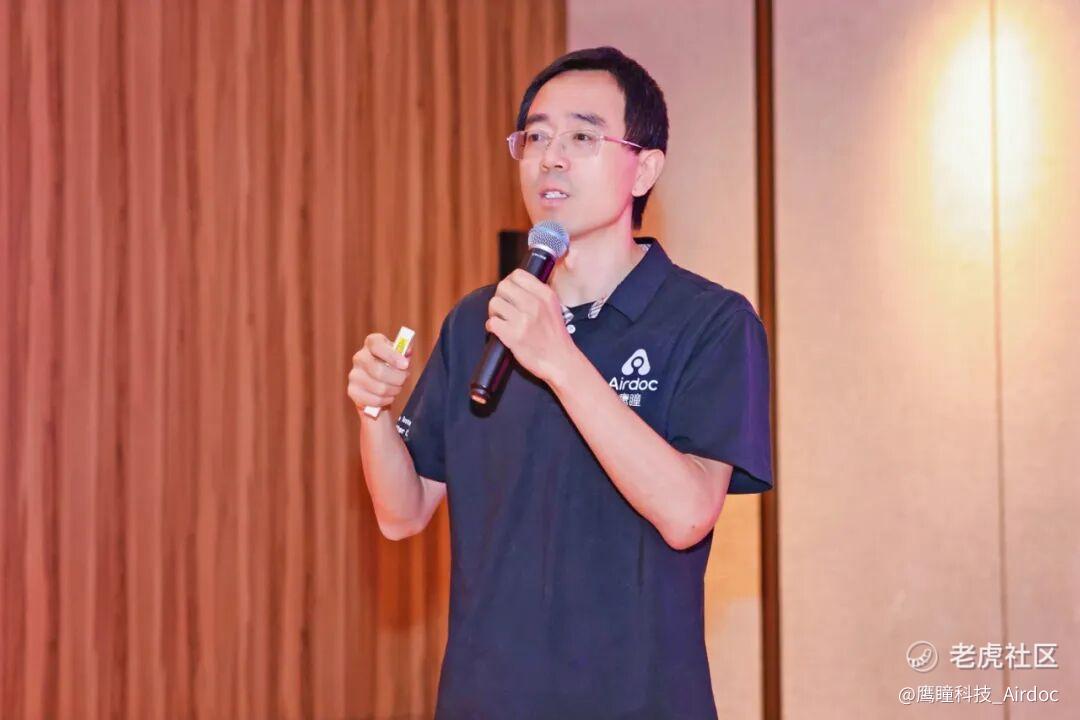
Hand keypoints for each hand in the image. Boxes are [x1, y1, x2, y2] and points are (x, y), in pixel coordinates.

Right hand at [347, 332, 413, 415]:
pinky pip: (374, 400)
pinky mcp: (352, 391)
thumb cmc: (393, 366)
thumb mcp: (401, 356)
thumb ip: (405, 352)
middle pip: (379, 371)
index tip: (405, 365)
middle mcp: (359, 357)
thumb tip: (407, 352)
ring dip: (394, 390)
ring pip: (380, 388)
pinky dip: (386, 401)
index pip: (377, 345)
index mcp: (372, 343)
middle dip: (398, 378)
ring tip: (396, 388)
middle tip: (403, 379)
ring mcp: (354, 374)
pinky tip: (388, 396)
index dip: (392, 355)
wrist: (380, 384)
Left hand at [485, 269, 577, 383]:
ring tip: (501, 321)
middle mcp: (535, 304)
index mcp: (545, 295)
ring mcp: (524, 320)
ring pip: (494, 303)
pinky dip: (491, 327)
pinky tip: (499, 331)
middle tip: (504, 309)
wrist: (560, 361)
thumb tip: (515, 285)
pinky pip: (491, 322)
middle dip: (500, 297)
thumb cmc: (555, 337)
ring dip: (494, 312)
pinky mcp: (513, 336)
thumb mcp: (554, 307)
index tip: (510, 294)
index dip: (509, 283)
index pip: (517, 274)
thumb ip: (537, 294)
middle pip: (502, 286)